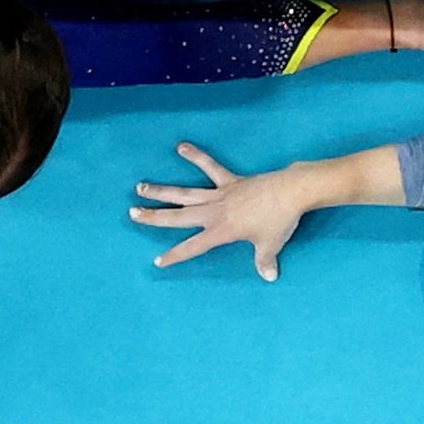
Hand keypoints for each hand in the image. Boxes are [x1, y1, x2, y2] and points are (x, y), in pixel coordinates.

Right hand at [134, 145, 318, 280]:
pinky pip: (210, 166)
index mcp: (222, 231)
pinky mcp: (230, 180)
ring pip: (185, 192)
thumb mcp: (271, 245)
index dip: (175, 255)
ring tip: (141, 187)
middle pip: (178, 216)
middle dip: (154, 217)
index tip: (158, 261)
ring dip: (162, 190)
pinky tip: (181, 146)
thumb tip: (269, 277)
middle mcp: (215, 212)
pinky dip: (196, 156)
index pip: (193, 246)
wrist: (291, 192)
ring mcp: (220, 194)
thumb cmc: (279, 221)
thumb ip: (265, 262)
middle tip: (133, 214)